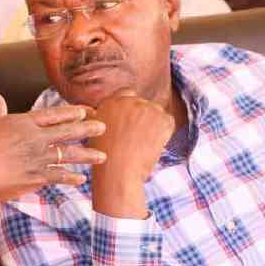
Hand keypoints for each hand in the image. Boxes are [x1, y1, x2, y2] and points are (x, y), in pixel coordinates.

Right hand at [0, 95, 106, 208]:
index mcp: (21, 123)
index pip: (52, 115)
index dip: (71, 113)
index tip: (85, 111)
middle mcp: (34, 139)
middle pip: (67, 132)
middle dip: (88, 129)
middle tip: (103, 126)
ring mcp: (37, 159)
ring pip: (69, 155)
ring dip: (87, 156)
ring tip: (103, 156)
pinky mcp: (35, 178)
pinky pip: (59, 177)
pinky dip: (71, 178)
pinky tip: (81, 179)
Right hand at [89, 89, 174, 218]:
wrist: (118, 171)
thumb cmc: (106, 161)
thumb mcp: (96, 134)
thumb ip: (106, 119)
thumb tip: (118, 118)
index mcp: (108, 103)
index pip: (125, 94)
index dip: (131, 108)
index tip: (132, 122)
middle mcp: (126, 101)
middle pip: (143, 103)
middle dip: (144, 117)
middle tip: (140, 138)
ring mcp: (144, 107)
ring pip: (156, 112)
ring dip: (154, 125)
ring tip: (143, 145)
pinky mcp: (161, 117)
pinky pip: (168, 121)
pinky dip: (165, 133)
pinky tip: (152, 146)